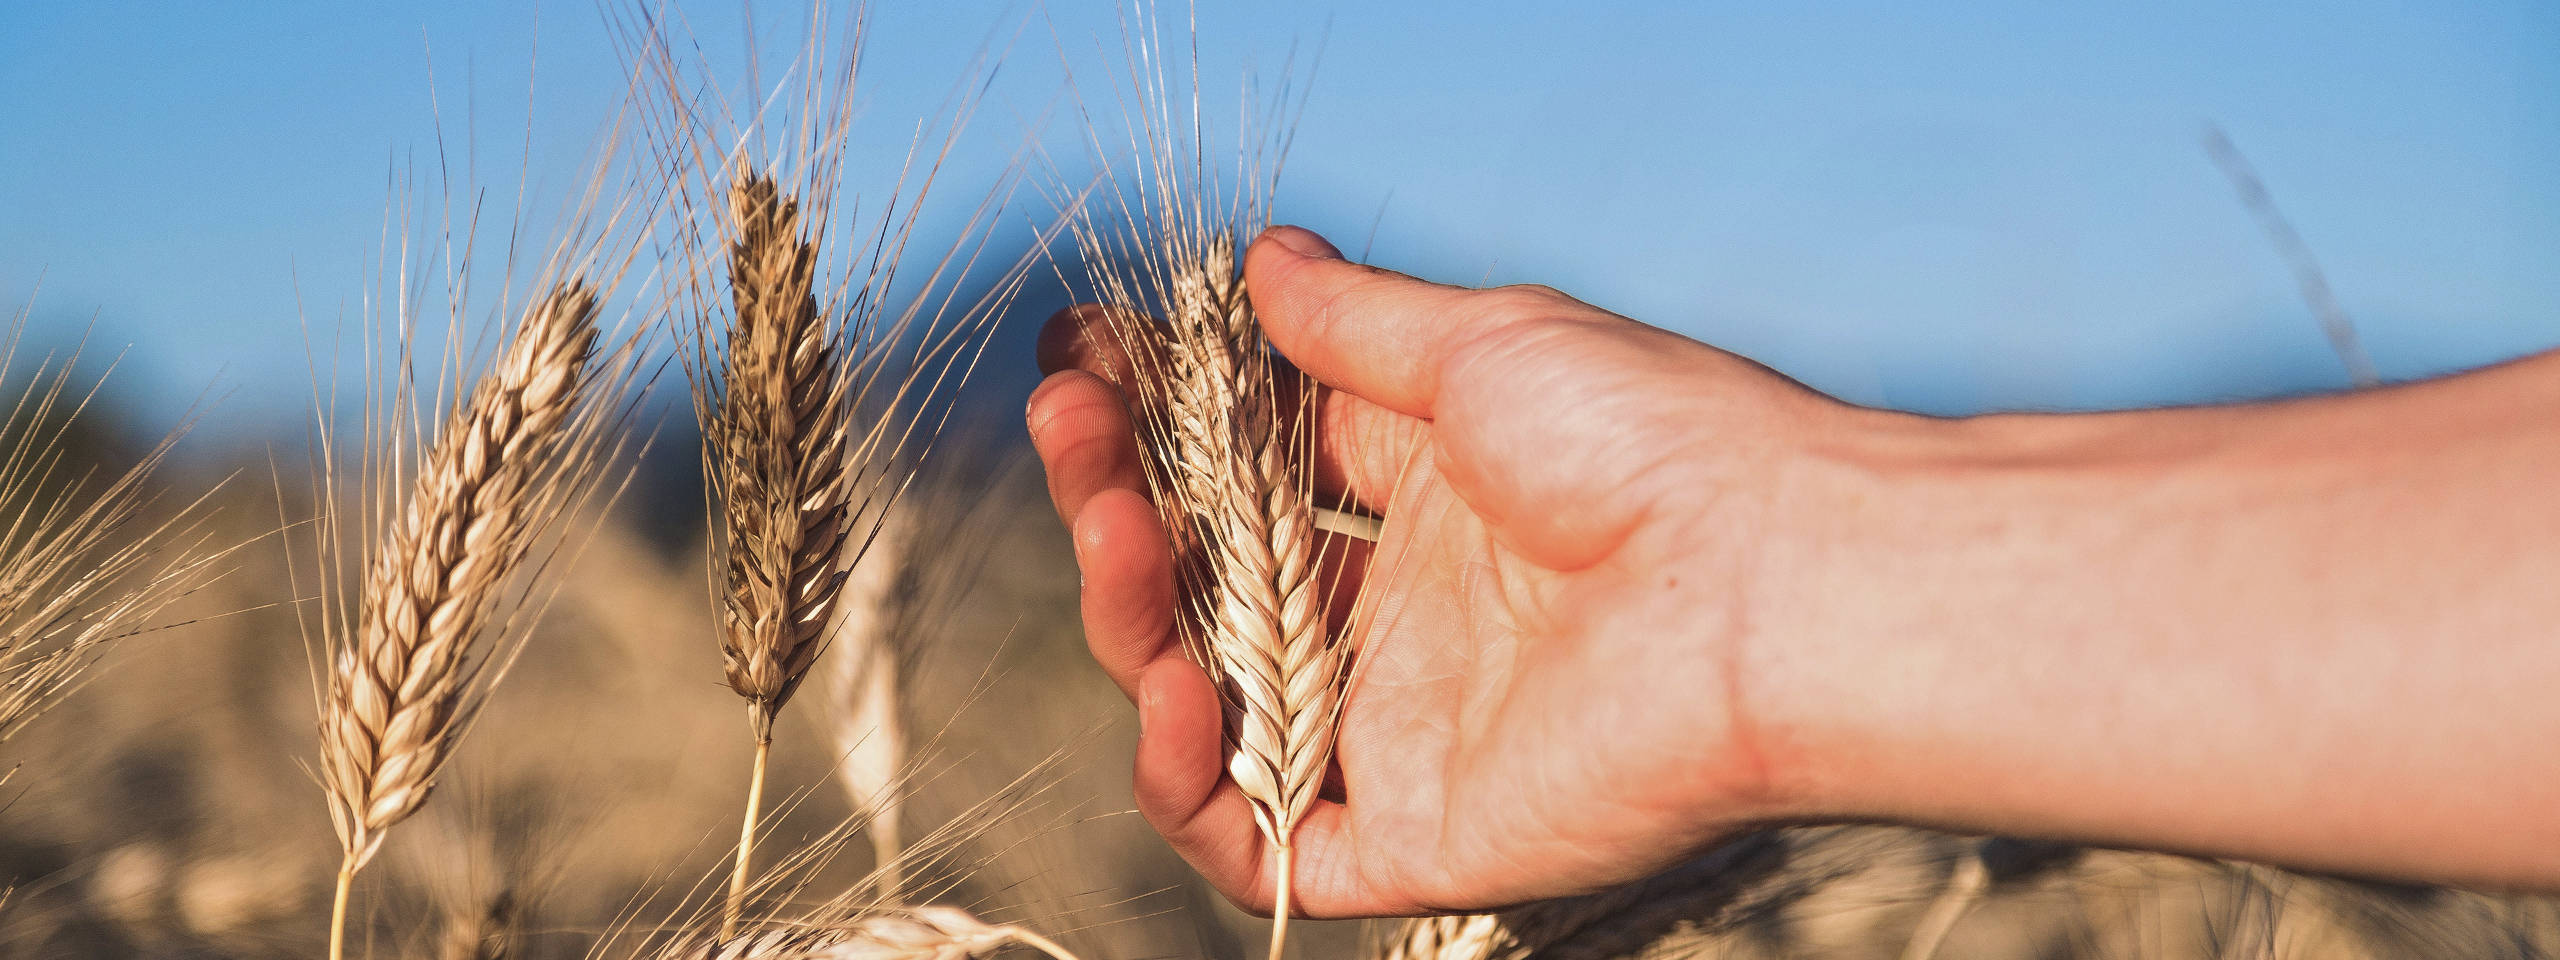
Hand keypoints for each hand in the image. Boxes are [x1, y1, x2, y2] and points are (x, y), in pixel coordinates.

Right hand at [1026, 226, 1850, 914]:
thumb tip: (1262, 260)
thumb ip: (1357, 325)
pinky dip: (1184, 781)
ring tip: (1116, 530)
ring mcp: (1402, 733)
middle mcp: (1404, 624)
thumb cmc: (1654, 443)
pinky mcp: (1413, 834)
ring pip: (1207, 703)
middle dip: (1119, 500)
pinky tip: (1170, 690)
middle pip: (1207, 583)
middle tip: (1068, 424)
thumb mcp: (1484, 346)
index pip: (1247, 474)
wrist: (1773, 583)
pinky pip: (1256, 839)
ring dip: (1131, 619)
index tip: (1078, 356)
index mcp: (1428, 506)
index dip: (1154, 423)